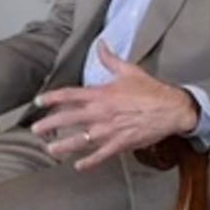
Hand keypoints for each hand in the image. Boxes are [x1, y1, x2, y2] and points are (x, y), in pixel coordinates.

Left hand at [31, 41, 199, 169]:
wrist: (173, 109)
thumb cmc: (151, 90)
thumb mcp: (129, 71)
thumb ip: (110, 59)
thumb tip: (100, 44)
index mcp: (101, 94)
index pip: (70, 95)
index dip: (52, 98)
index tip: (38, 101)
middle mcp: (101, 113)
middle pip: (68, 118)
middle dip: (49, 124)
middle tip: (36, 130)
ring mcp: (110, 130)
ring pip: (80, 140)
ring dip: (63, 146)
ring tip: (50, 150)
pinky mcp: (121, 144)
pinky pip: (101, 155)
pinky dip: (89, 162)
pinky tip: (78, 166)